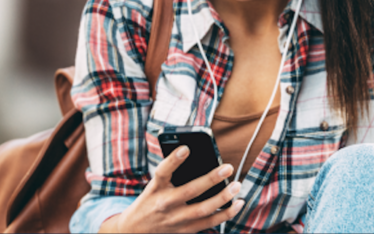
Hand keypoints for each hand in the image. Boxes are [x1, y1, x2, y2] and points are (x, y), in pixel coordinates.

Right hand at [99, 146, 243, 232]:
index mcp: (156, 188)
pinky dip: (226, 214)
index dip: (174, 160)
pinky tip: (238, 203)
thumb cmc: (150, 200)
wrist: (134, 231)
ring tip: (236, 185)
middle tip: (228, 167)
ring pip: (202, 210)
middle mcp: (165, 204)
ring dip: (222, 198)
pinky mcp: (185, 230)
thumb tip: (196, 154)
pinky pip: (209, 223)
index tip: (187, 148)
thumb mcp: (154, 184)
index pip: (163, 172)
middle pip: (189, 191)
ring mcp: (176, 220)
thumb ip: (171, 172)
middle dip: (211, 179)